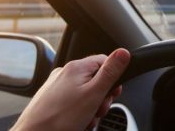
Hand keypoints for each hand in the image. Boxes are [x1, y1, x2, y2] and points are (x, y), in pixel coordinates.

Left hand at [12, 48, 130, 130]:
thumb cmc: (60, 118)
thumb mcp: (94, 94)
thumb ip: (110, 73)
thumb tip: (123, 52)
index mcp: (76, 67)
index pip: (105, 62)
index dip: (113, 79)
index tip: (113, 93)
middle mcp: (64, 73)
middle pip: (95, 80)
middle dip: (101, 98)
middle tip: (97, 110)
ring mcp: (56, 87)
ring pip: (85, 94)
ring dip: (90, 109)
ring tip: (84, 120)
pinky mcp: (51, 100)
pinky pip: (73, 103)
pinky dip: (78, 113)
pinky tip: (76, 122)